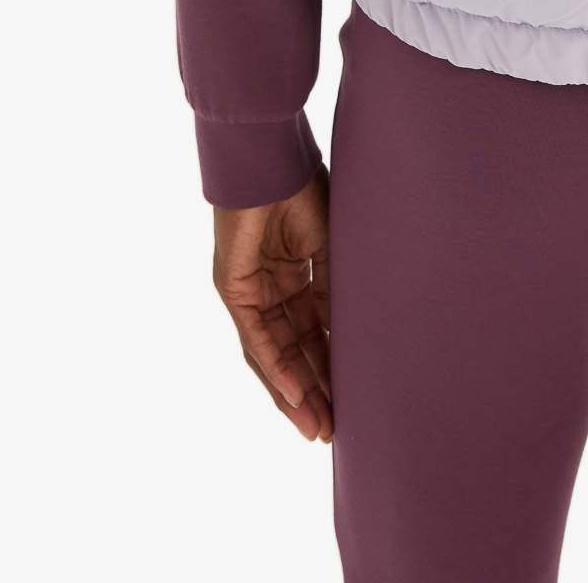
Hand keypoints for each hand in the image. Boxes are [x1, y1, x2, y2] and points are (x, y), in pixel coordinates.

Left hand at [213, 168, 331, 442]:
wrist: (272, 157)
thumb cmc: (305, 188)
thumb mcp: (333, 248)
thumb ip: (337, 292)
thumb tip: (354, 337)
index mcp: (296, 274)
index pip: (316, 332)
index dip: (334, 366)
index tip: (354, 400)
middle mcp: (271, 288)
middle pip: (294, 351)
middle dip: (315, 391)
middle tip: (335, 430)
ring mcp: (250, 291)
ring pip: (273, 354)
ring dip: (295, 392)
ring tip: (318, 426)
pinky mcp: (234, 289)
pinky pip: (256, 337)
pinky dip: (275, 367)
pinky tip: (295, 393)